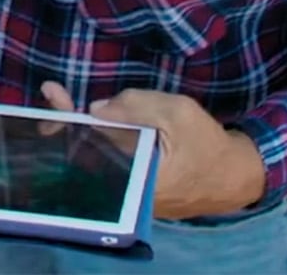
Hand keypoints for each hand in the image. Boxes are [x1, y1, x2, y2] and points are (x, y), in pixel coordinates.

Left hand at [41, 82, 266, 219]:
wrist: (233, 175)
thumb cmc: (206, 143)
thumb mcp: (177, 112)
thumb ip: (136, 106)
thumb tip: (96, 108)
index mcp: (133, 176)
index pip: (86, 148)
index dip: (65, 119)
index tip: (53, 92)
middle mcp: (124, 192)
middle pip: (81, 156)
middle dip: (63, 124)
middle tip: (53, 94)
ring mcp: (126, 193)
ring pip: (92, 159)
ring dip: (77, 131)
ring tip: (62, 102)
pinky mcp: (132, 189)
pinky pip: (106, 162)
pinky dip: (95, 140)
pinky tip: (88, 121)